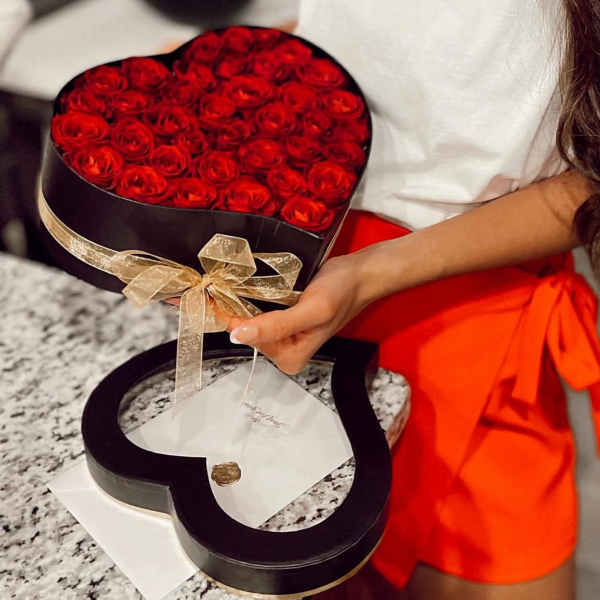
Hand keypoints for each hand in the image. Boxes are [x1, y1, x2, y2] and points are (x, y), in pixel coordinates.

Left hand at [228, 251, 374, 373]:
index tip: (213, 296)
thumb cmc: (343, 292)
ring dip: (240, 302)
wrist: (359, 274)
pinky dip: (250, 299)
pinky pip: (259, 311)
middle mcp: (286, 350)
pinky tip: (246, 287)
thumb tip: (240, 335)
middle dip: (234, 310)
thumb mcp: (311, 310)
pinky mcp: (284, 319)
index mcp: (290, 357)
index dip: (229, 317)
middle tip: (220, 286)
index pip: (247, 338)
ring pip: (250, 320)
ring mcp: (284, 334)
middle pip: (246, 331)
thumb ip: (277, 326)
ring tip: (231, 285)